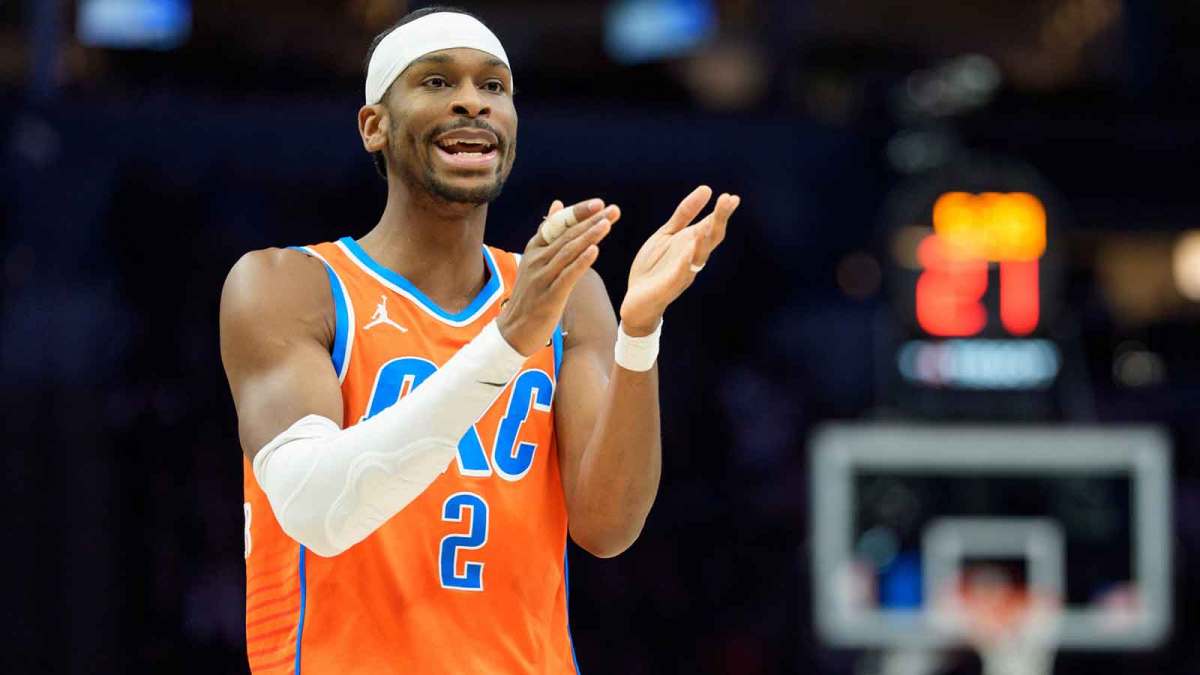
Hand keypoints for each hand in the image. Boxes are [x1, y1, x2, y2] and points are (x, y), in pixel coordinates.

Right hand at [498, 198, 620, 354]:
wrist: (514, 330)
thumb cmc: (530, 294)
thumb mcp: (536, 259)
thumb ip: (549, 233)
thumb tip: (558, 204)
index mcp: (535, 248)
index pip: (558, 224)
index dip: (578, 213)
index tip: (599, 203)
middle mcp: (537, 259)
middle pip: (566, 235)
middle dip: (590, 220)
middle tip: (612, 209)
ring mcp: (542, 277)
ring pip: (567, 252)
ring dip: (588, 236)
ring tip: (606, 224)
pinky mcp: (549, 296)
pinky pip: (567, 276)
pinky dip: (581, 262)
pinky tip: (594, 251)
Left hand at [619, 186, 739, 333]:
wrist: (637, 301)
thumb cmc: (654, 267)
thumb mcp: (667, 234)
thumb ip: (685, 214)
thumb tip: (707, 188)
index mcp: (692, 243)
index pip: (711, 225)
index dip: (721, 212)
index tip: (731, 197)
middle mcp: (693, 257)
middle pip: (710, 237)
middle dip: (719, 219)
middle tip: (728, 200)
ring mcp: (684, 272)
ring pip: (700, 255)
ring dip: (706, 239)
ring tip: (711, 222)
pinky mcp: (670, 285)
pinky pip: (681, 273)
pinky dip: (687, 262)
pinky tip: (691, 250)